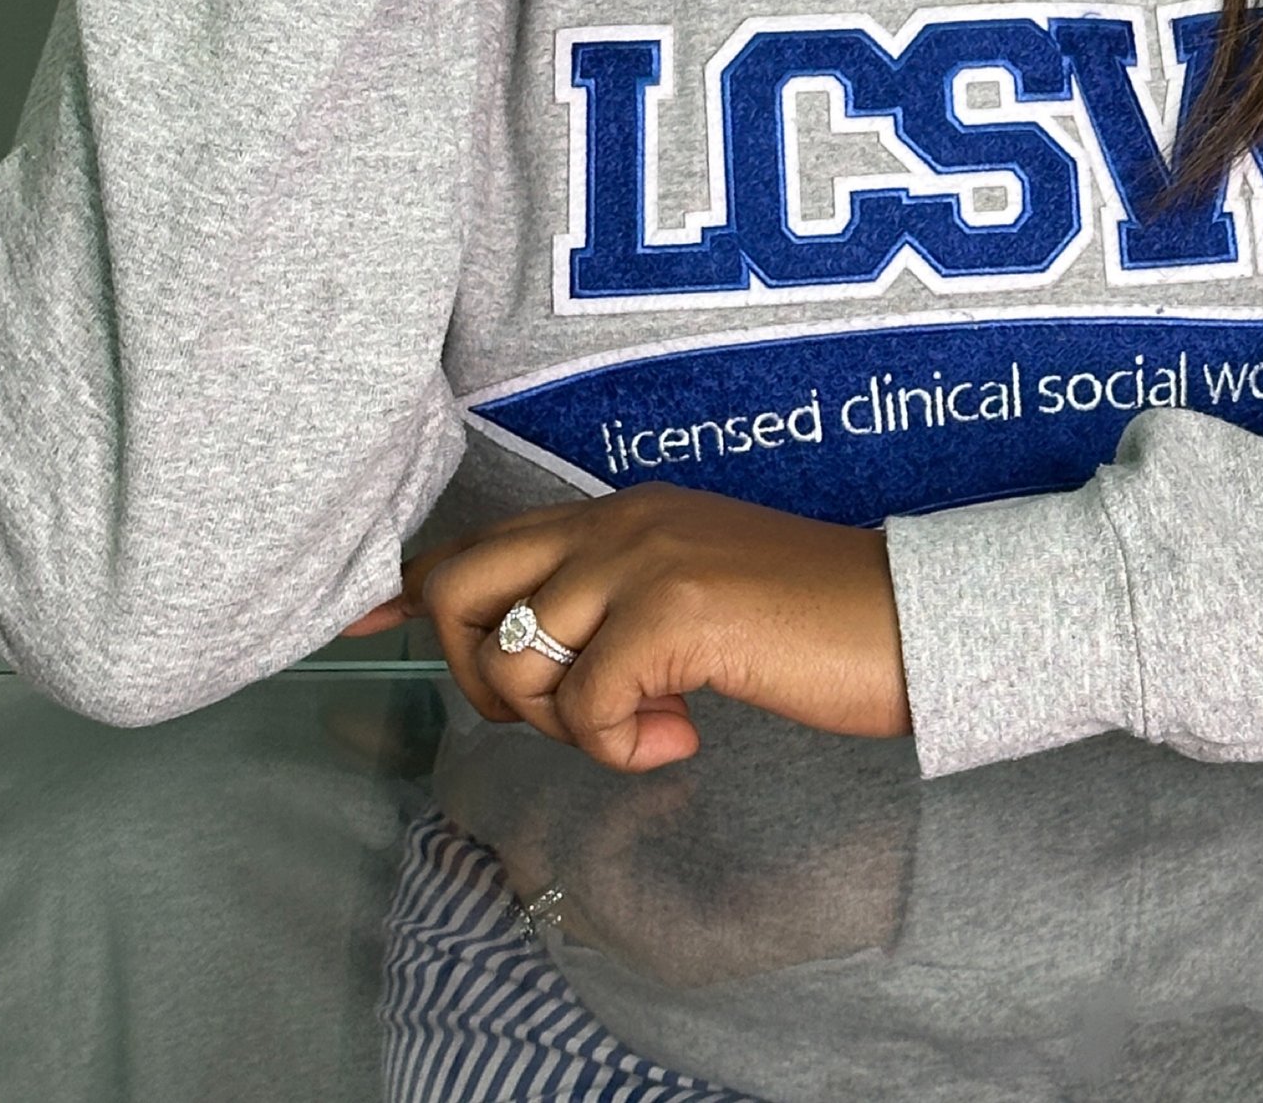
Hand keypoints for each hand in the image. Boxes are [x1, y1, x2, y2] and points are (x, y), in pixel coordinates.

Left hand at [352, 486, 913, 770]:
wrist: (905, 620)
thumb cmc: (805, 625)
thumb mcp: (689, 600)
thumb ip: (613, 612)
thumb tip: (534, 668)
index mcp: (620, 514)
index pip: (481, 541)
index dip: (407, 586)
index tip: (358, 621)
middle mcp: (619, 520)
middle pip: (463, 586)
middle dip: (477, 675)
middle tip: (563, 716)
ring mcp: (645, 557)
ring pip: (514, 658)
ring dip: (566, 725)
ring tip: (647, 727)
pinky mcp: (677, 610)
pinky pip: (586, 706)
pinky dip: (622, 748)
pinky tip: (682, 738)